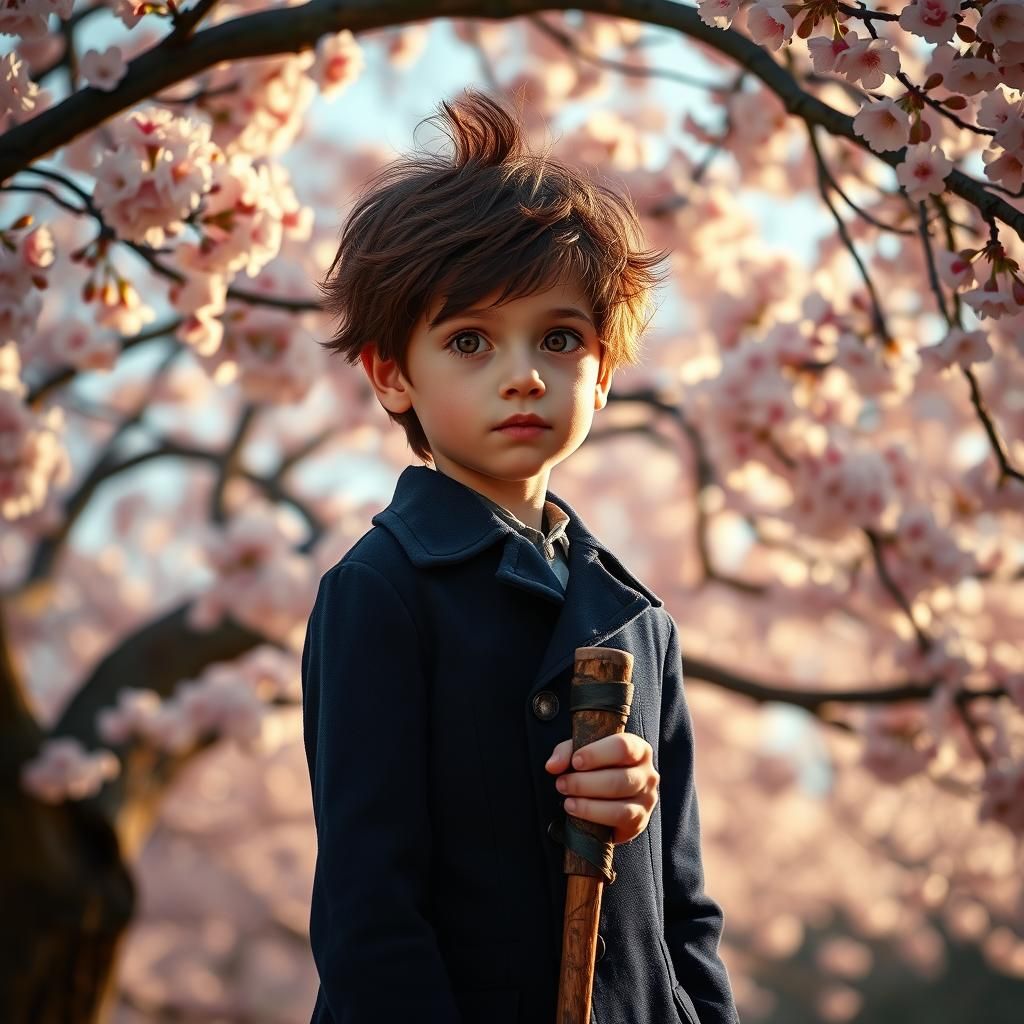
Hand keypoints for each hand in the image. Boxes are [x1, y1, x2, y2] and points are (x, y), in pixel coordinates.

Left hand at [545, 733, 659, 844]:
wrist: (608, 800)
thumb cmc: (597, 769)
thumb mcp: (582, 753)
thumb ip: (566, 753)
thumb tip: (553, 765)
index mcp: (638, 749)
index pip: (623, 746)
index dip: (596, 754)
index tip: (575, 761)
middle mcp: (648, 773)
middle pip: (619, 778)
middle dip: (584, 782)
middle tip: (562, 783)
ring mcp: (647, 798)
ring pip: (620, 801)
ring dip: (587, 802)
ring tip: (567, 800)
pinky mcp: (640, 820)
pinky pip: (619, 818)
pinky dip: (594, 814)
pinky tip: (576, 810)